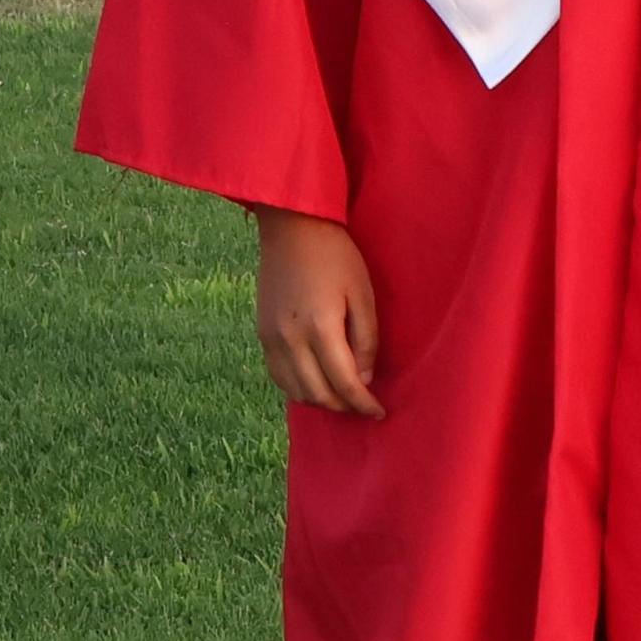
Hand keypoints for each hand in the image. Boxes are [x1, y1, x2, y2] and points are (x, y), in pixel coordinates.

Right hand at [253, 207, 385, 419]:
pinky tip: (316, 383)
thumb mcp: (363, 292)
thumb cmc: (337, 254)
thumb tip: (364, 379)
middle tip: (363, 407)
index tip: (378, 413)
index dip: (362, 404)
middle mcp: (290, 340)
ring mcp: (271, 339)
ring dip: (320, 401)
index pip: (344, 383)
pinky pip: (278, 376)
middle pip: (317, 394)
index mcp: (320, 328)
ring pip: (294, 391)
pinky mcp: (261, 334)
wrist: (292, 228)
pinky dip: (298, 388)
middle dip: (343, 407)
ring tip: (343, 397)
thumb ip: (365, 338)